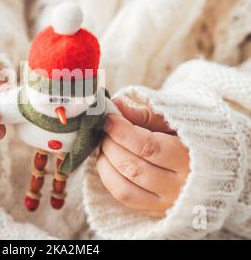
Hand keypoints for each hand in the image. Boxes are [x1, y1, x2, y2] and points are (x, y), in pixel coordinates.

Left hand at [97, 98, 189, 217]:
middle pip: (133, 167)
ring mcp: (167, 202)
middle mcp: (180, 186)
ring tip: (104, 145)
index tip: (109, 119)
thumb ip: (145, 114)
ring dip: (106, 162)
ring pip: (125, 186)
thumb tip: (116, 104)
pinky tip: (107, 162)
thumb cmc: (188, 138)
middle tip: (105, 131)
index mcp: (189, 158)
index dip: (122, 132)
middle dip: (112, 145)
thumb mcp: (173, 121)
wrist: (212, 167)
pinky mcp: (155, 211)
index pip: (148, 147)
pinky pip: (125, 198)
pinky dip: (109, 178)